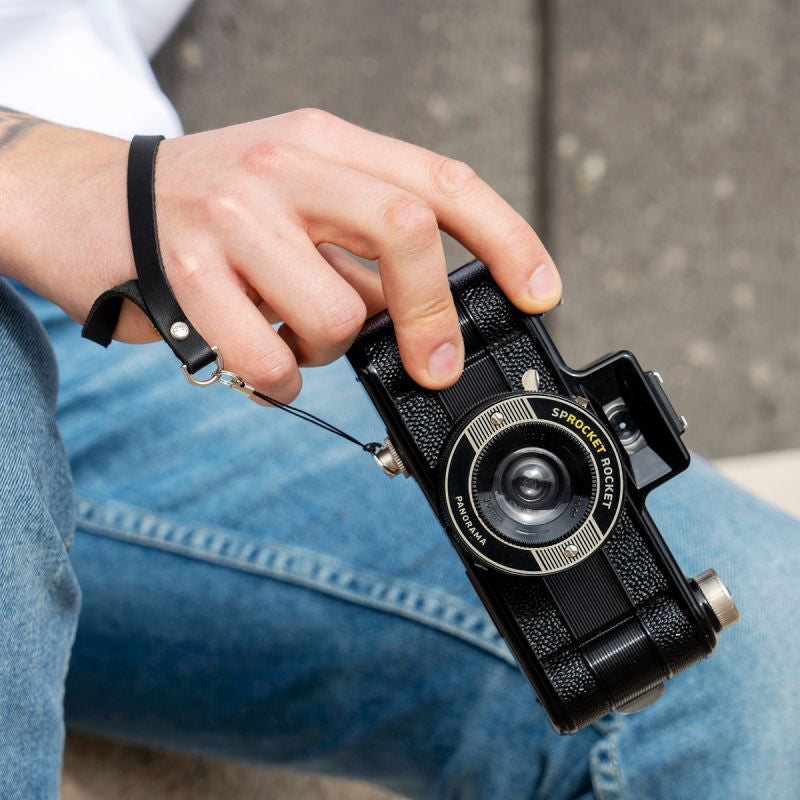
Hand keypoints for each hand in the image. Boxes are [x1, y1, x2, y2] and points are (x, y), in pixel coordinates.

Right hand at [0, 108, 560, 400]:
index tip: (539, 292)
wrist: (87, 199)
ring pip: (335, 315)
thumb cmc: (210, 208)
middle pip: (405, 228)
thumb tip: (428, 317)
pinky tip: (260, 360)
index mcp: (325, 142)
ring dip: (327, 349)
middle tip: (433, 364)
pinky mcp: (185, 270)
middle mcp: (283, 165)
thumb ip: (361, 245)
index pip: (440, 179)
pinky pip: (269, 358)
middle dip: (431, 315)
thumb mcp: (296, 196)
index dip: (506, 237)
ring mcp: (231, 214)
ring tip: (293, 333)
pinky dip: (278, 380)